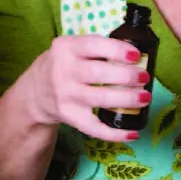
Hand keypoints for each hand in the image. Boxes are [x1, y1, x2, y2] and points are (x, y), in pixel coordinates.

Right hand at [27, 35, 151, 142]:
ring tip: (145, 98)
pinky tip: (132, 133)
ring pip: (100, 99)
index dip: (117, 50)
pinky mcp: (69, 116)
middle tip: (144, 78)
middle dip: (127, 76)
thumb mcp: (71, 47)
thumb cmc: (64, 65)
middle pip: (100, 74)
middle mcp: (64, 71)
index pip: (94, 46)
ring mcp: (66, 95)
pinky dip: (114, 133)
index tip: (136, 56)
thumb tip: (137, 57)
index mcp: (67, 48)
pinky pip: (93, 128)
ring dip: (127, 99)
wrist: (35, 91)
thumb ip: (97, 48)